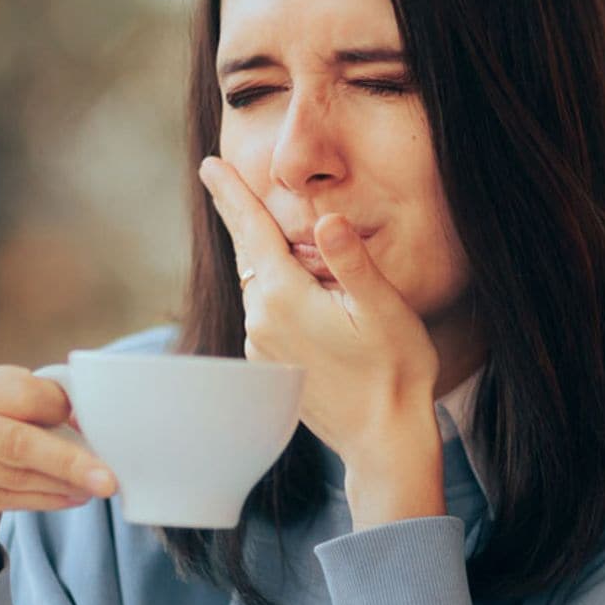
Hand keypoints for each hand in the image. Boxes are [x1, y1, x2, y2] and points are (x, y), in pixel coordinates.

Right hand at [0, 361, 116, 588]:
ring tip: (93, 487)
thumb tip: (93, 418)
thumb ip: (37, 404)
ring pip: (10, 474)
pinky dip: (43, 501)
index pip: (20, 392)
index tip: (92, 425)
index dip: (60, 409)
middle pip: (14, 440)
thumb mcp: (2, 410)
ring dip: (61, 484)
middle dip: (69, 461)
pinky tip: (69, 499)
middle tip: (108, 478)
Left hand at [199, 156, 444, 527]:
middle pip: (250, 255)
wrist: (385, 439)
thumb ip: (352, 260)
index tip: (210, 165)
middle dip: (242, 218)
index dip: (232, 193)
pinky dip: (276, 293)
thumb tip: (326, 219)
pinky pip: (266, 314)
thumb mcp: (383, 308)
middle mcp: (262, 321)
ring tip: (283, 243)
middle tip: (219, 179)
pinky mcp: (271, 366)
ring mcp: (262, 348)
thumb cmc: (394, 370)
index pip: (252, 231)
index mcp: (285, 297)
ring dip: (268, 261)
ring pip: (260, 286)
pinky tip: (301, 295)